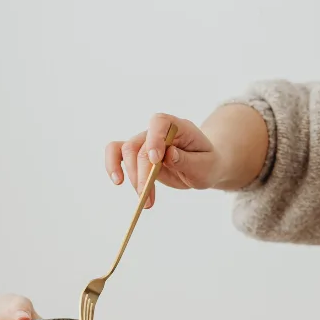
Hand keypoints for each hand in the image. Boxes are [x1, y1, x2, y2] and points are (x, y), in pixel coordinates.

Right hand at [104, 114, 220, 208]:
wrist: (202, 167)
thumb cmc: (206, 164)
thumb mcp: (205, 166)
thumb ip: (187, 160)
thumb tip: (168, 154)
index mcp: (179, 127)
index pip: (160, 122)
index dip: (154, 138)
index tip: (156, 160)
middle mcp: (159, 132)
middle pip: (140, 144)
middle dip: (141, 172)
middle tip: (147, 196)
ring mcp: (145, 142)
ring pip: (125, 150)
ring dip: (131, 176)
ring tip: (142, 198)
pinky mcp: (137, 155)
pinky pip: (117, 153)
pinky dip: (113, 166)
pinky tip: (118, 181)